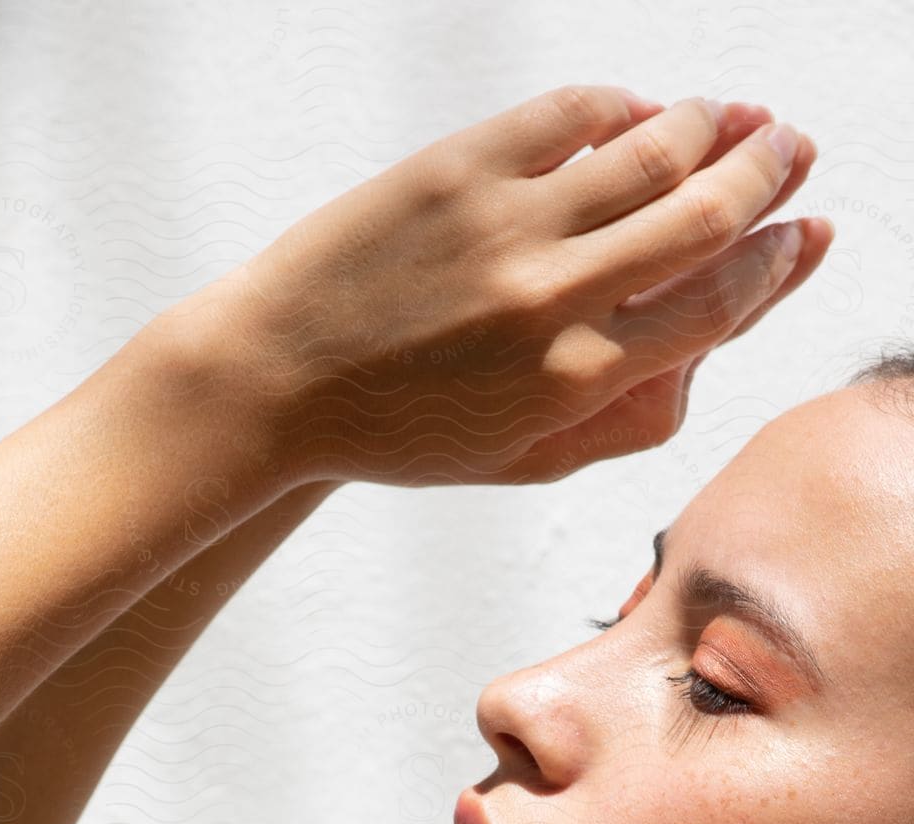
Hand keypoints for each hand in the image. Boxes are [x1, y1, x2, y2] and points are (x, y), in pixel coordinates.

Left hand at [211, 87, 826, 486]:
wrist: (274, 383)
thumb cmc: (401, 432)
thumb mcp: (520, 460)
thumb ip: (622, 418)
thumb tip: (706, 349)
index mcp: (573, 384)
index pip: (717, 306)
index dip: (778, 264)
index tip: (805, 234)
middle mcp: (551, 300)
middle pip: (703, 215)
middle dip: (767, 176)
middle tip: (793, 151)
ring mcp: (504, 225)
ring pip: (651, 149)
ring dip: (712, 128)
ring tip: (735, 121)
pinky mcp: (456, 168)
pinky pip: (572, 114)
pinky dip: (621, 106)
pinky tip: (640, 113)